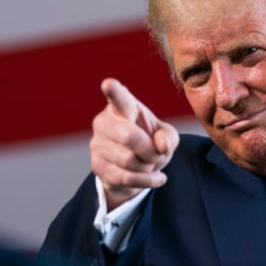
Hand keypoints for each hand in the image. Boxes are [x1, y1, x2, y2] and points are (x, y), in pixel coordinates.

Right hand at [91, 78, 179, 209]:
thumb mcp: (166, 136)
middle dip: (150, 150)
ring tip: (152, 164)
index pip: (117, 97)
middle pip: (129, 137)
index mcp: (121, 106)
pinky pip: (126, 178)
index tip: (108, 84)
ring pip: (129, 160)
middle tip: (158, 155)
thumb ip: (169, 137)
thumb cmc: (149, 142)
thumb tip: (160, 146)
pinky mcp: (97, 166)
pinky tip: (158, 179)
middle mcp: (104, 122)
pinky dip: (147, 181)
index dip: (113, 91)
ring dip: (148, 166)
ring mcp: (97, 144)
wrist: (133, 168)